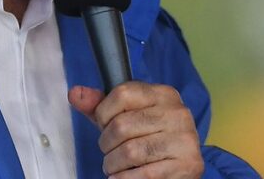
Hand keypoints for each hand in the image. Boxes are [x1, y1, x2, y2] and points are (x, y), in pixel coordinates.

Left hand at [69, 82, 203, 178]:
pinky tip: (123, 177)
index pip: (122, 94)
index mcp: (163, 94)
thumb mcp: (126, 116)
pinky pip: (144, 174)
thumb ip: (100, 106)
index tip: (104, 125)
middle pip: (122, 125)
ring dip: (113, 165)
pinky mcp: (188, 164)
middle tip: (110, 152)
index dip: (103, 113)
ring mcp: (185, 138)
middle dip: (106, 144)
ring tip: (116, 167)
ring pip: (130, 151)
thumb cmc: (149, 138)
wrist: (180, 165)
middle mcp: (177, 112)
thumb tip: (75, 94)